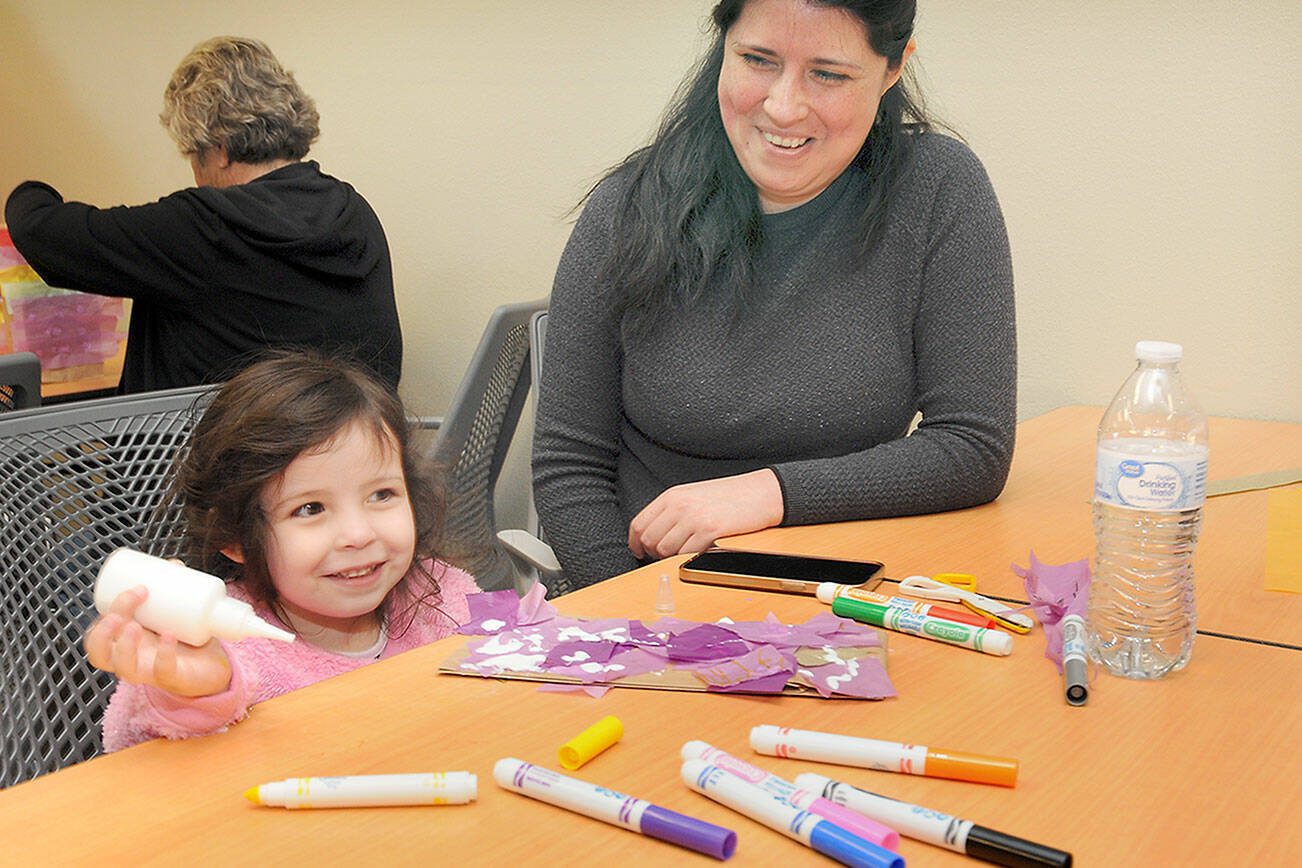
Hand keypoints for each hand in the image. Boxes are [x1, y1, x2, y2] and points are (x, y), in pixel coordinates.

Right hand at [84, 586, 232, 697]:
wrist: (211, 666)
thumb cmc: (184, 639)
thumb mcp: (173, 612)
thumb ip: (172, 590)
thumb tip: (173, 564)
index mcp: (124, 642)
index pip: (98, 633)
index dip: (107, 612)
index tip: (136, 586)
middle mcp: (130, 659)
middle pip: (101, 651)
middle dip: (106, 628)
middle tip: (132, 598)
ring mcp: (148, 671)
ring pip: (123, 668)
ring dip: (124, 647)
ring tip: (135, 626)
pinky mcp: (171, 678)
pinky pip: (161, 671)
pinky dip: (164, 654)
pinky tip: (170, 636)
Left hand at [628, 469, 783, 559]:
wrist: (759, 493)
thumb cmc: (728, 496)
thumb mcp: (692, 495)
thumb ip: (671, 511)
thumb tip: (652, 534)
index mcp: (672, 495)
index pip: (639, 523)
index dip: (635, 542)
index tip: (639, 551)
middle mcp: (679, 505)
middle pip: (649, 539)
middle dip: (653, 553)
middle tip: (664, 555)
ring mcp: (694, 517)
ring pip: (665, 550)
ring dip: (671, 557)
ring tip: (685, 551)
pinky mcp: (710, 530)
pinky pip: (686, 553)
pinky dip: (688, 557)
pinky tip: (697, 551)